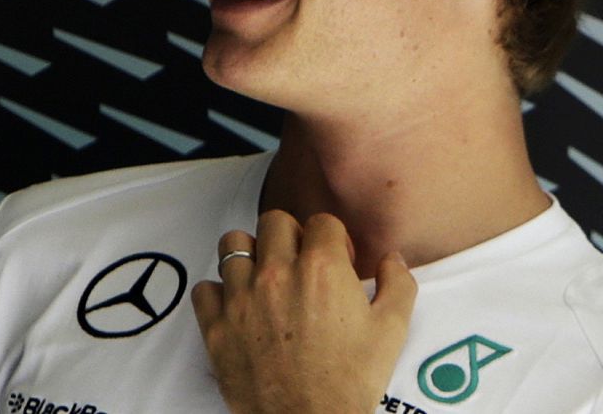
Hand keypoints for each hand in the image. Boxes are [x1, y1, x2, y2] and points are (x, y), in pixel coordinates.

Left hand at [191, 210, 416, 413]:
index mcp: (322, 267)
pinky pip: (204, 288)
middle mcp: (277, 273)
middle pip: (274, 221)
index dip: (333, 239)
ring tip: (265, 277)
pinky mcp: (215, 327)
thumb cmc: (350, 381)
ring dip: (251, 255)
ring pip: (233, 244)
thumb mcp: (391, 330)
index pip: (321, 221)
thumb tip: (392, 258)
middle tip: (301, 264)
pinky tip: (239, 306)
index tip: (337, 261)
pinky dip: (219, 292)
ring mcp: (241, 298)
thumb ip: (398, 283)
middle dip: (291, 236)